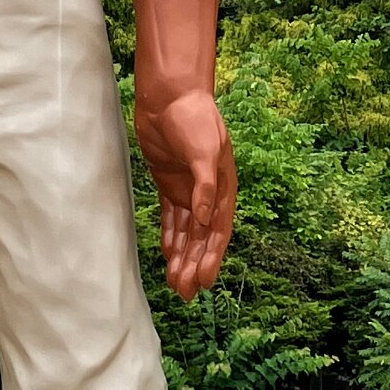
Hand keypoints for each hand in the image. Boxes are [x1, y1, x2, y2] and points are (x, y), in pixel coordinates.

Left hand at [135, 85, 235, 300]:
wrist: (170, 95)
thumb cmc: (193, 118)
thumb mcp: (203, 150)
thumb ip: (204, 184)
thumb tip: (204, 219)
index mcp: (222, 187)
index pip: (217, 231)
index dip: (211, 258)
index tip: (203, 282)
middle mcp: (207, 192)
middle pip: (201, 238)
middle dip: (193, 265)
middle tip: (183, 293)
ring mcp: (188, 188)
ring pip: (186, 231)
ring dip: (181, 256)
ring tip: (174, 284)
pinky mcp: (169, 182)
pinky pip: (171, 216)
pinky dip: (169, 236)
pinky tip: (167, 254)